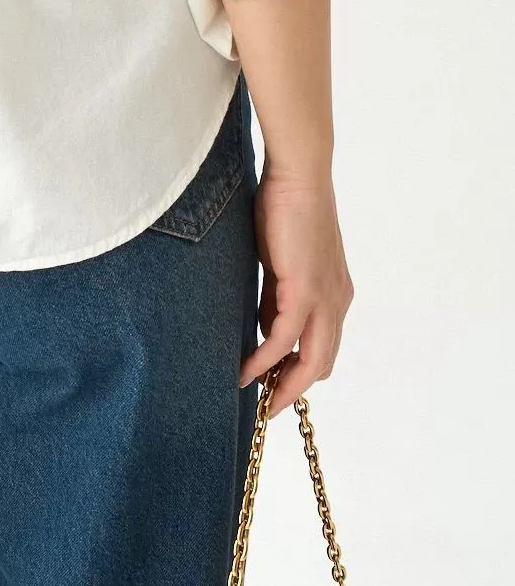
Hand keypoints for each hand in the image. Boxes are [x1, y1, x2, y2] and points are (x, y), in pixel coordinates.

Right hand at [239, 168, 352, 414]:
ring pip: (311, 360)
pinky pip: (285, 339)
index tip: (274, 387)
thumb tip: (265, 328)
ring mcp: (325, 297)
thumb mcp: (281, 263)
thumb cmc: (285, 209)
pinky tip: (247, 371)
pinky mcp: (305, 290)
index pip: (323, 347)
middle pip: (322, 363)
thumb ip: (277, 297)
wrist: (298, 177)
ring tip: (255, 399)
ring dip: (283, 384)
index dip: (300, 372)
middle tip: (266, 408)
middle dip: (294, 390)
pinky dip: (266, 360)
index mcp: (335, 294)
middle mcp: (337, 301)